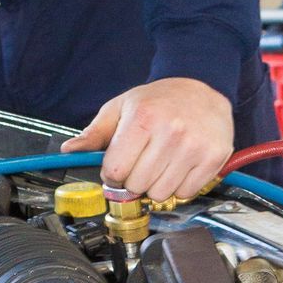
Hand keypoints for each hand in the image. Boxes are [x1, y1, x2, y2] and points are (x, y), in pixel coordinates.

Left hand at [62, 76, 233, 201]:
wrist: (203, 88)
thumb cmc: (160, 99)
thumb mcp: (121, 107)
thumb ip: (95, 132)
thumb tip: (70, 150)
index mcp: (144, 119)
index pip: (115, 171)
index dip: (112, 174)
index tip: (118, 167)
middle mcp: (171, 132)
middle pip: (137, 185)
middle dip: (133, 180)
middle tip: (142, 163)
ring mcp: (194, 147)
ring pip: (161, 194)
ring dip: (156, 185)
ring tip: (161, 163)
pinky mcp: (213, 158)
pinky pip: (186, 193)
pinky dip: (179, 186)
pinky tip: (179, 167)